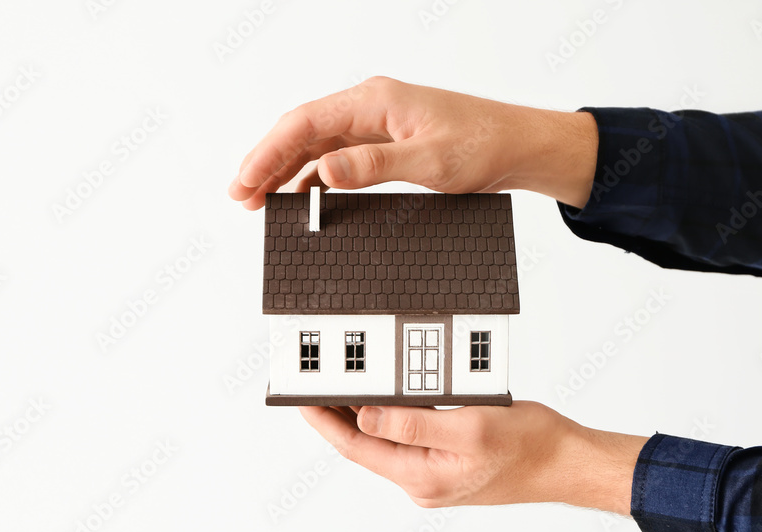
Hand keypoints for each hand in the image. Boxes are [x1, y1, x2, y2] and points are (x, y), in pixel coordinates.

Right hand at [229, 77, 597, 209]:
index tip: (245, 181)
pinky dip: (314, 176)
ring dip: (287, 170)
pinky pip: (338, 157)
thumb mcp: (430, 162)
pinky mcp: (386, 142)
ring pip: (317, 145)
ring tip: (260, 200)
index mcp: (375, 101)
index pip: (304, 122)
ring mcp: (377, 124)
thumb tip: (325, 173)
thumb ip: (374, 167)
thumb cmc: (484, 145)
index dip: (268, 153)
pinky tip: (302, 196)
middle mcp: (370, 107)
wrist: (520, 146)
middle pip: (302, 132)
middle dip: (267, 163)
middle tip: (241, 196)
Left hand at [299, 401, 646, 513]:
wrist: (568, 462)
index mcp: (421, 477)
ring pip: (388, 441)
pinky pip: (410, 438)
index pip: (356, 446)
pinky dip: (394, 416)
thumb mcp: (469, 427)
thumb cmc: (530, 445)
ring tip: (344, 387)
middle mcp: (422, 481)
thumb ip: (414, 423)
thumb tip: (365, 418)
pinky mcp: (449, 463)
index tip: (301, 398)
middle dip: (338, 416)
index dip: (324, 421)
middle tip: (314, 386)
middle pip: (367, 446)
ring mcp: (435, 474)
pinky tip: (390, 397)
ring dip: (365, 415)